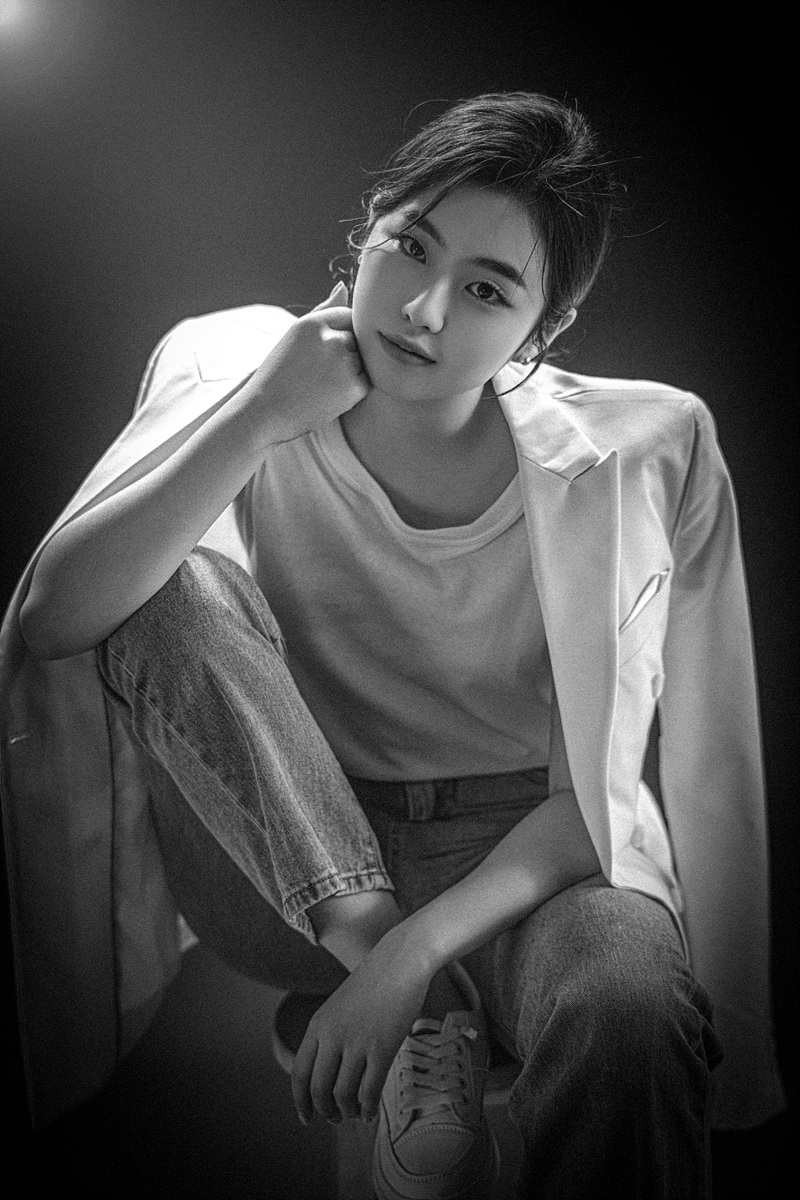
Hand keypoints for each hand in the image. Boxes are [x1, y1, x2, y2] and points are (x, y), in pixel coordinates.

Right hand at [244, 281, 368, 445]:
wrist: (263, 413)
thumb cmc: (278, 374)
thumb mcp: (295, 335)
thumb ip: (323, 311)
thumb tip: (344, 286)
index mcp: (313, 322)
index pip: (349, 317)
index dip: (342, 335)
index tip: (326, 352)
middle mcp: (330, 338)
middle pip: (357, 339)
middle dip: (345, 354)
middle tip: (319, 374)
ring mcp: (343, 363)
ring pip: (363, 360)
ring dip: (350, 371)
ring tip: (322, 384)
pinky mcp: (353, 387)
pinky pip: (367, 381)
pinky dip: (354, 390)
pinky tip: (330, 395)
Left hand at [290, 928, 433, 1124]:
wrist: (401, 961)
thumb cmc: (373, 983)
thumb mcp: (338, 1006)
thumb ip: (328, 1035)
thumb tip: (326, 1073)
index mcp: (317, 1025)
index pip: (299, 1075)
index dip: (300, 1102)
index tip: (306, 1117)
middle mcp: (332, 1036)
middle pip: (318, 1090)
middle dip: (325, 1111)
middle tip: (336, 1118)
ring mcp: (357, 1042)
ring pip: (343, 1095)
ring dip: (348, 1112)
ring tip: (356, 1113)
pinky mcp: (382, 1048)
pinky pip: (370, 1091)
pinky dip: (368, 1108)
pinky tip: (372, 1112)